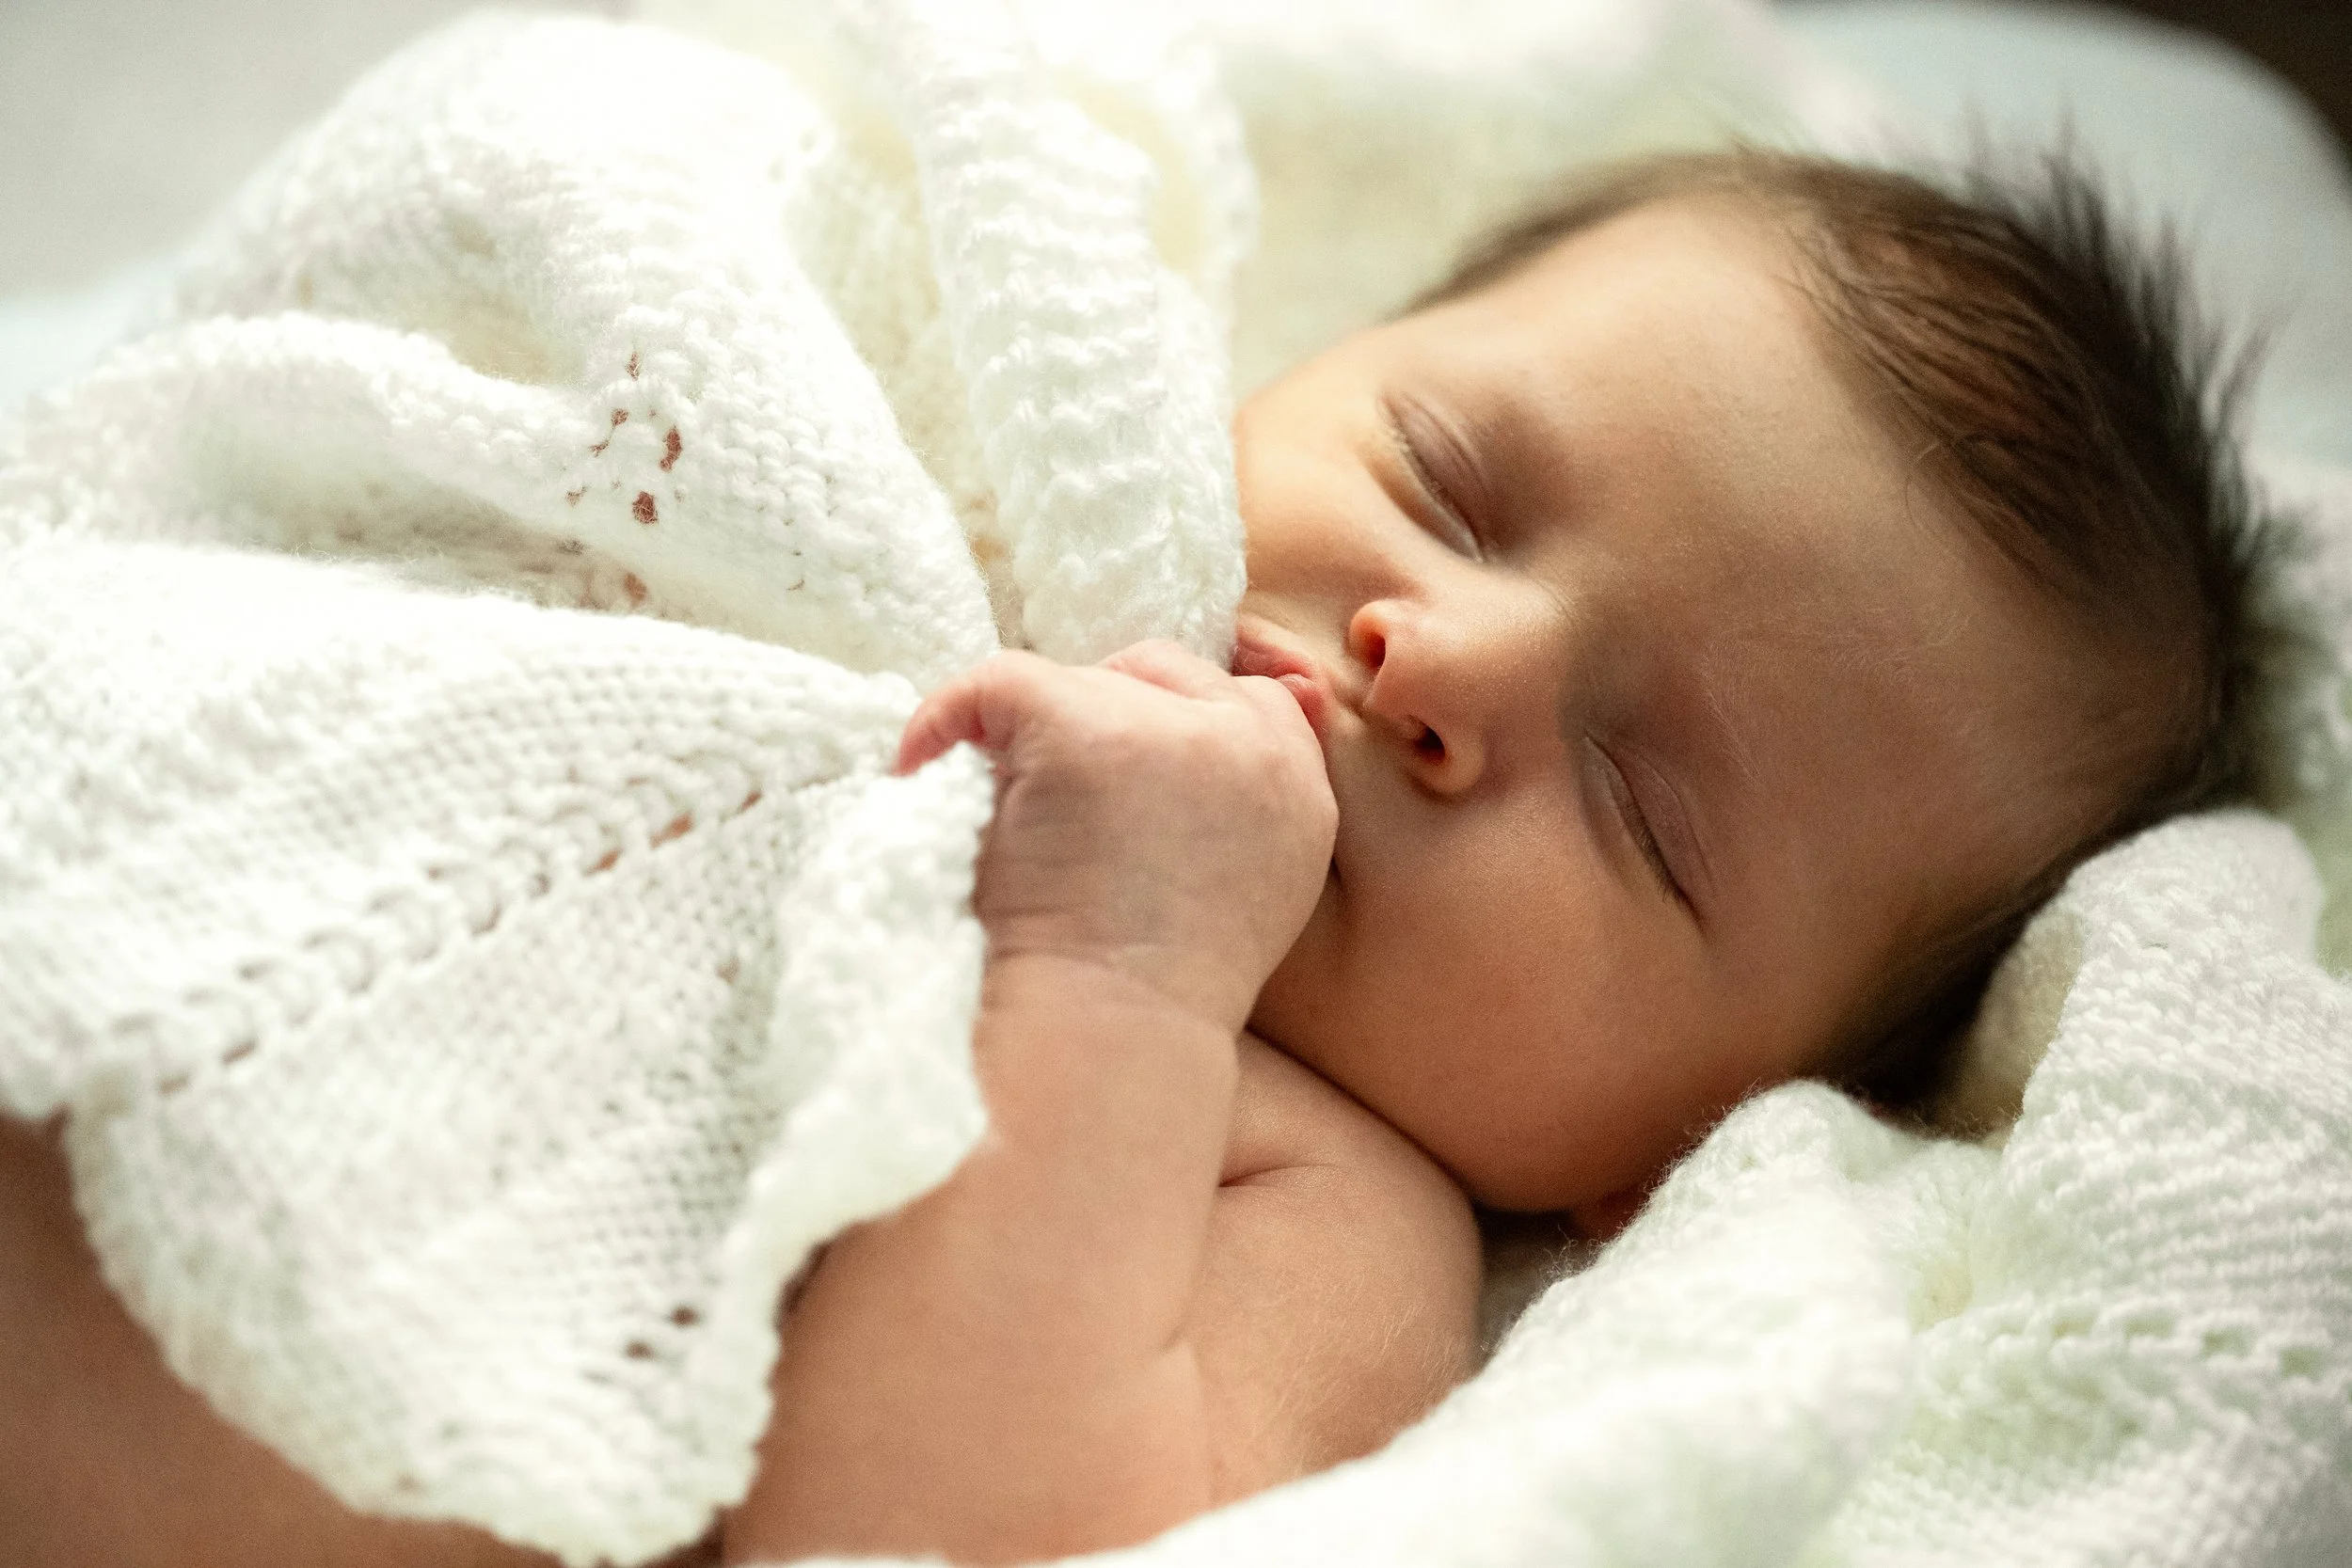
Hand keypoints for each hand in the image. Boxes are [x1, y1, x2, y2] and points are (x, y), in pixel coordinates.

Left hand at [897, 641, 1335, 1032]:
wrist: (1104, 1043)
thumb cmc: (1146, 1000)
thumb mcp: (1240, 895)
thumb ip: (1232, 807)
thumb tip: (1176, 735)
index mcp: (1302, 790)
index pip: (1245, 698)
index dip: (1166, 725)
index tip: (1112, 785)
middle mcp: (1258, 747)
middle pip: (1161, 675)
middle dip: (1099, 726)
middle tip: (1056, 818)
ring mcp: (1172, 731)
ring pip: (1080, 684)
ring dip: (1035, 743)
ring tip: (1011, 829)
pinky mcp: (1083, 729)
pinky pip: (997, 682)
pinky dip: (948, 718)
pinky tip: (924, 767)